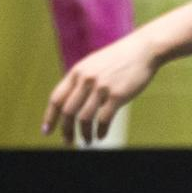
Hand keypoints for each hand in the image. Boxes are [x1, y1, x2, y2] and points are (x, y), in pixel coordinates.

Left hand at [43, 30, 160, 143]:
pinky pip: (104, 119)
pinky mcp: (118, 95)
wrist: (144, 49)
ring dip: (84, 134)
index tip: (47, 131)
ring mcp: (101, 87)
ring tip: (87, 142)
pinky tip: (100, 136)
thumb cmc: (121, 59)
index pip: (56, 99)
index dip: (50, 117)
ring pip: (84, 118)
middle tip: (68, 142)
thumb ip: (82, 81)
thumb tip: (74, 104)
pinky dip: (100, 131)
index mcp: (77, 72)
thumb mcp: (95, 65)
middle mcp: (86, 80)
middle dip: (66, 130)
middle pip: (68, 112)